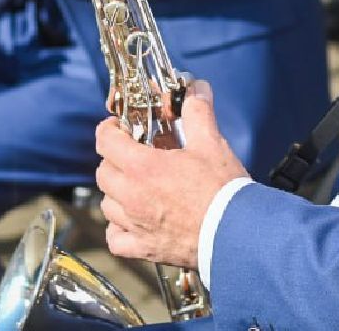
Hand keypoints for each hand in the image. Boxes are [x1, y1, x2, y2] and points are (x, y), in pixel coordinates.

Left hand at [96, 80, 248, 269]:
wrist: (235, 234)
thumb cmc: (222, 190)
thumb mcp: (210, 143)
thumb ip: (198, 112)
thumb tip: (197, 89)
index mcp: (142, 167)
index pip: (105, 140)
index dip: (109, 129)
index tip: (119, 127)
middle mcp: (131, 196)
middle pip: (103, 172)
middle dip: (114, 159)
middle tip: (133, 155)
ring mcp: (135, 225)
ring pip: (106, 204)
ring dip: (116, 193)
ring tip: (136, 187)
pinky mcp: (143, 249)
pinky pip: (115, 239)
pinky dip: (118, 229)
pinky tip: (133, 221)